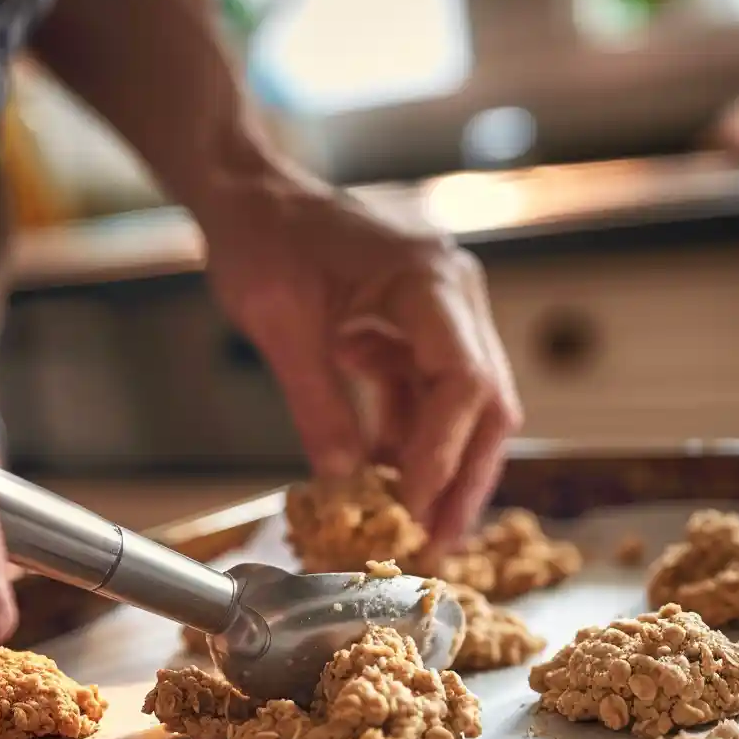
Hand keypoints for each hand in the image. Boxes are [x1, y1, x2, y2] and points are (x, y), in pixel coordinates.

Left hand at [202, 177, 522, 549]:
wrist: (253, 196)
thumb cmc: (263, 241)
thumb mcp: (281, 328)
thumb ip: (318, 406)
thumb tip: (343, 484)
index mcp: (428, 281)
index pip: (464, 381)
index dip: (444, 453)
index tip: (414, 508)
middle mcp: (454, 294)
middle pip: (486, 402)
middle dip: (463, 477)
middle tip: (438, 541)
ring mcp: (443, 311)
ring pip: (464, 406)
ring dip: (439, 463)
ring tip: (411, 521)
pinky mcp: (422, 327)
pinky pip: (429, 393)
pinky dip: (410, 434)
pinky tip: (383, 468)